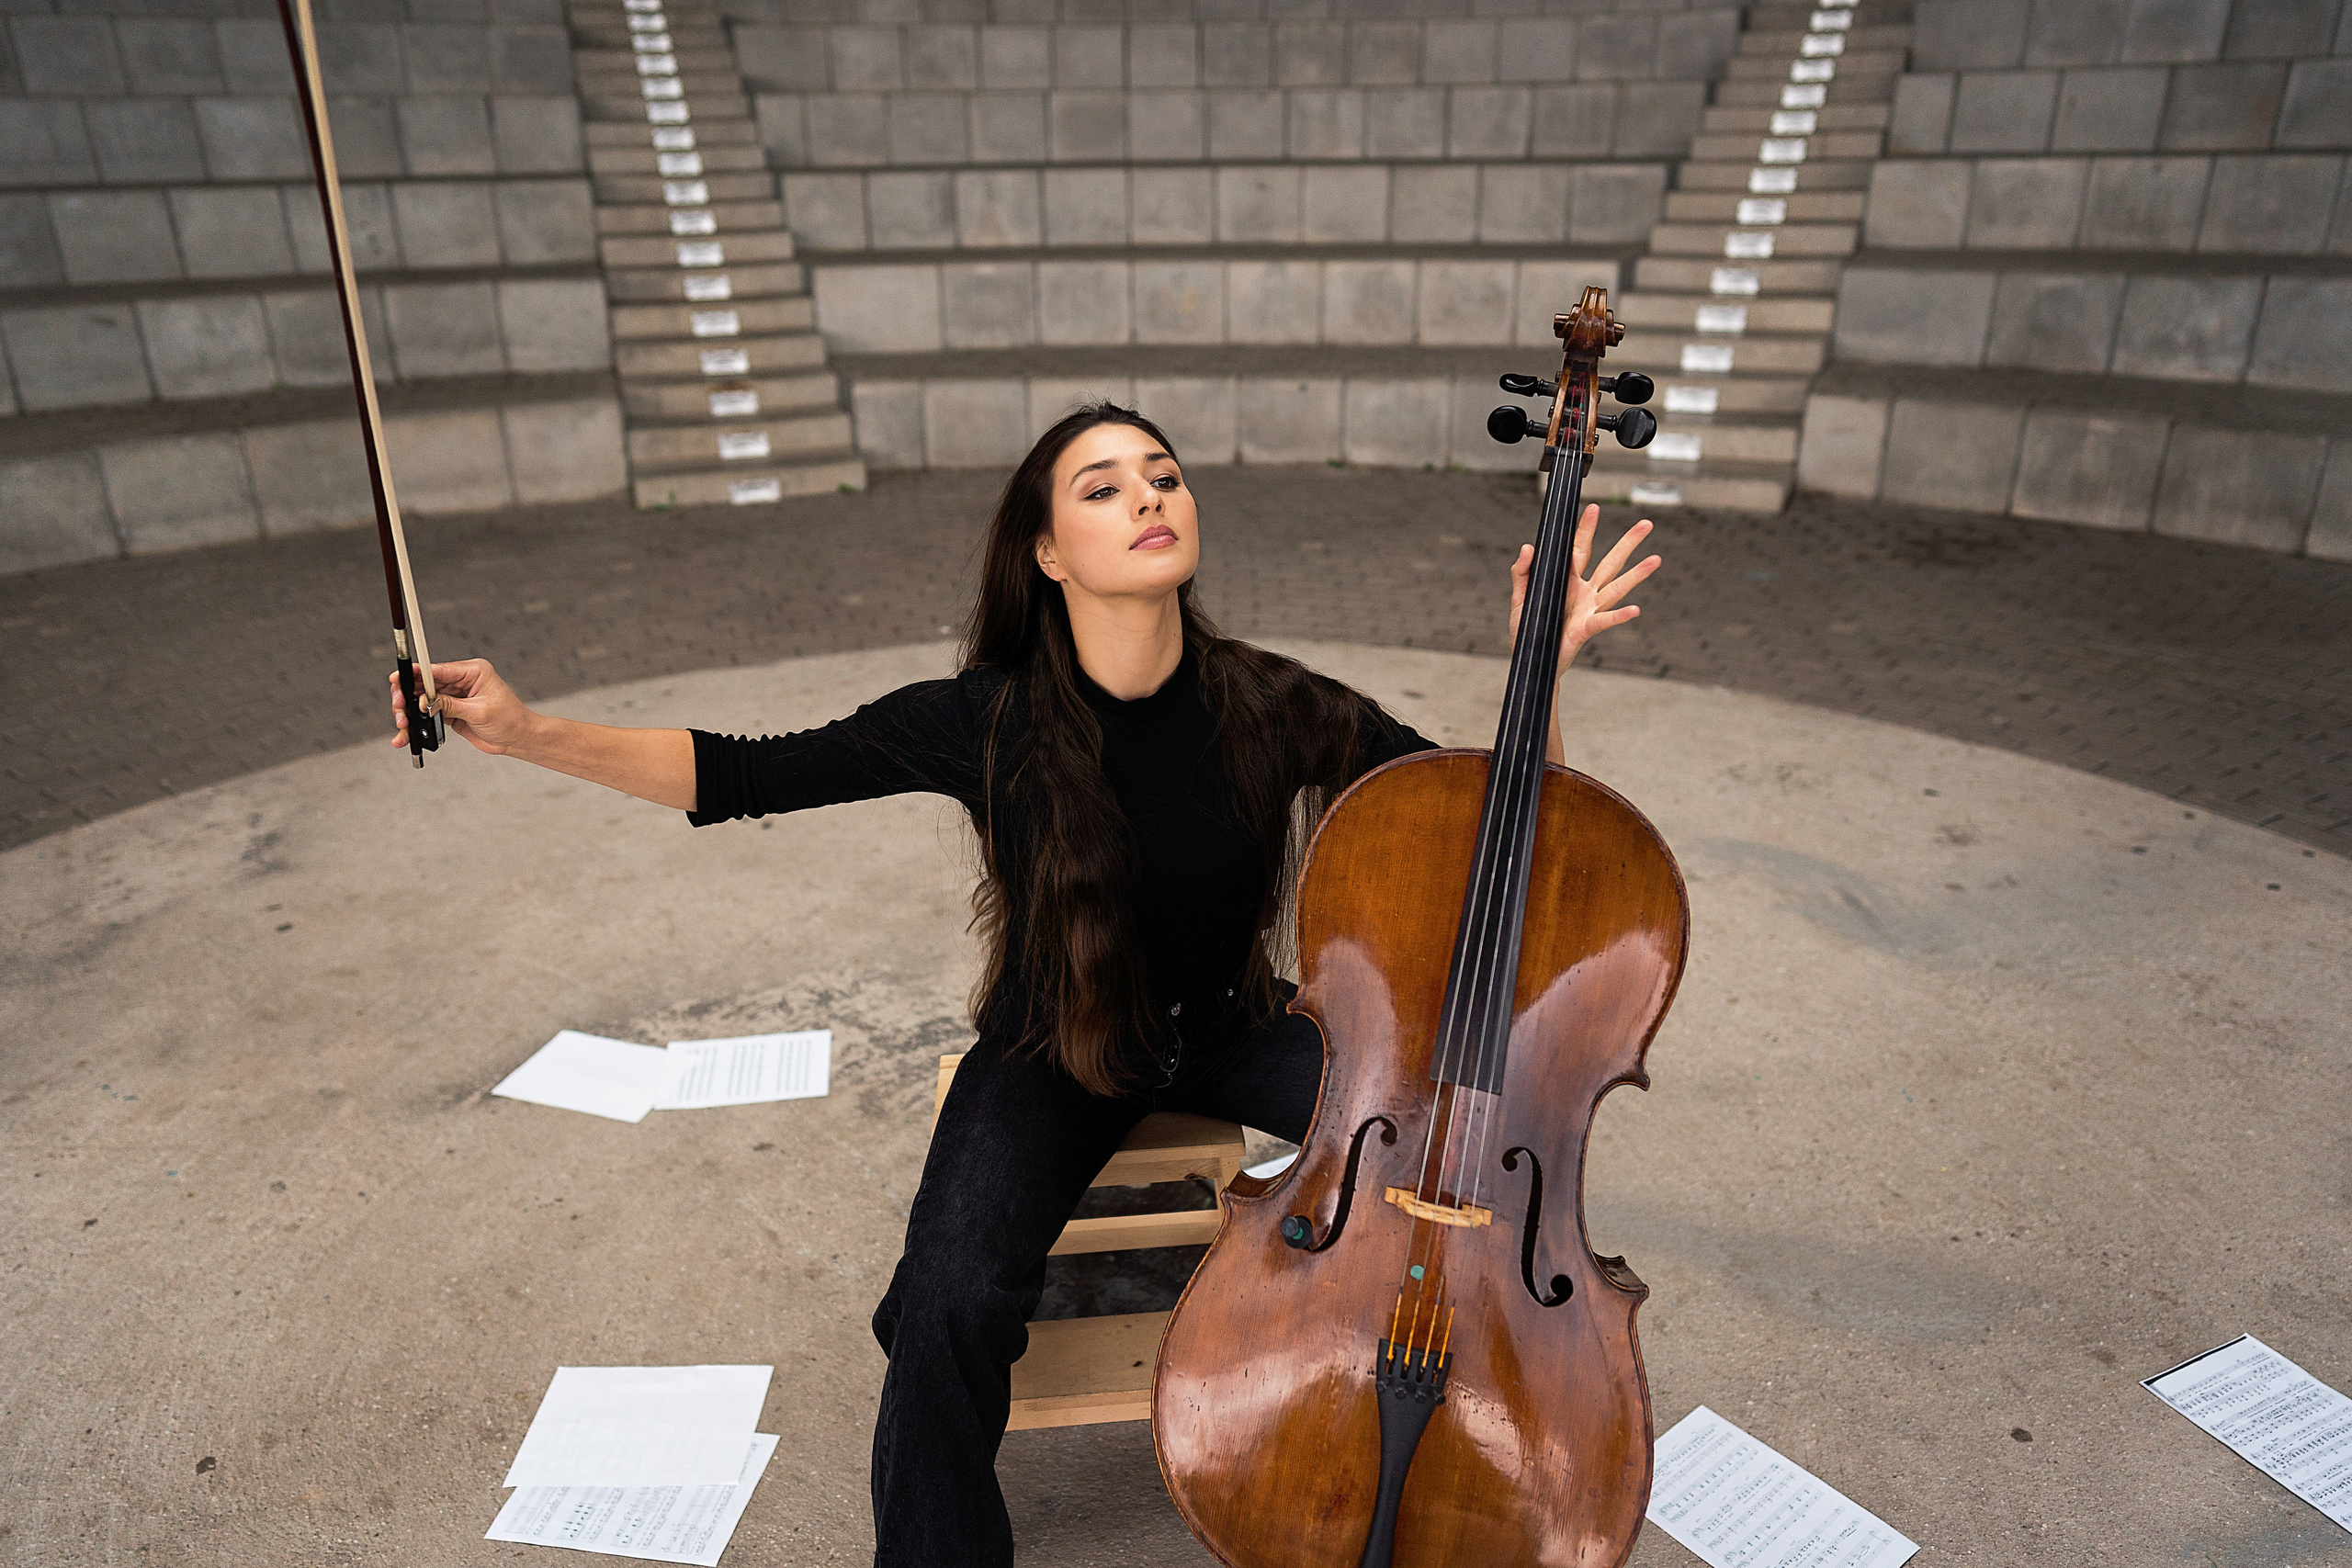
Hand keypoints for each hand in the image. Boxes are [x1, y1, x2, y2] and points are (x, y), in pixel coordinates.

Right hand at [389, 658, 536, 755]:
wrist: (519, 739)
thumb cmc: (510, 720)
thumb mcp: (479, 711)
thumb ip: (450, 705)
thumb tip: (424, 702)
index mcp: (473, 671)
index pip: (437, 670)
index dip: (415, 674)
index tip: (397, 678)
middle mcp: (462, 681)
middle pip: (424, 684)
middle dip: (408, 696)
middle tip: (398, 708)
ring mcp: (455, 697)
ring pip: (422, 701)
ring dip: (410, 712)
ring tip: (402, 724)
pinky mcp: (451, 712)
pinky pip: (428, 715)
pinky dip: (417, 724)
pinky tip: (406, 734)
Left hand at [1508, 505, 1661, 678]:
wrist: (1531, 659)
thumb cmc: (1527, 629)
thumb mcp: (1519, 598)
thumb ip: (1521, 572)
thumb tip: (1528, 546)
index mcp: (1567, 579)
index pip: (1580, 548)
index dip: (1586, 529)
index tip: (1593, 507)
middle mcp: (1584, 591)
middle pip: (1610, 561)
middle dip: (1628, 542)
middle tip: (1647, 524)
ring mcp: (1589, 608)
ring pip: (1616, 587)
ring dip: (1637, 574)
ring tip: (1656, 559)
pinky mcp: (1587, 628)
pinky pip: (1605, 620)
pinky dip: (1619, 616)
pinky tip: (1636, 610)